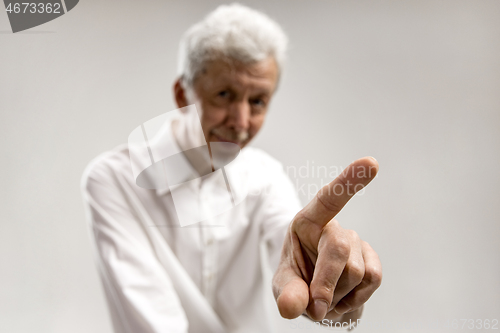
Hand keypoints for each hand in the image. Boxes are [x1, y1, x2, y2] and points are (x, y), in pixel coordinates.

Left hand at [272, 157, 381, 323]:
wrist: (318, 298)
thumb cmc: (297, 281)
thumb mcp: (283, 285)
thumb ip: (286, 293)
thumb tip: (293, 306)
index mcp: (308, 223)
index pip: (328, 199)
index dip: (348, 181)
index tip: (372, 163)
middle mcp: (335, 228)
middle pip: (340, 249)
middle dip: (326, 283)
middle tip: (315, 309)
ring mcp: (357, 244)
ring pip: (356, 272)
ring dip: (338, 296)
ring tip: (326, 299)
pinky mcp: (372, 260)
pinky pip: (373, 279)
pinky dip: (356, 299)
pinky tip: (344, 298)